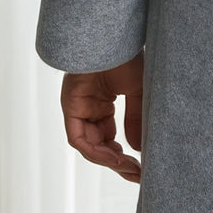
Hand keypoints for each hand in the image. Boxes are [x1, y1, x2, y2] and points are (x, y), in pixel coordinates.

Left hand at [60, 51, 143, 181]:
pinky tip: (114, 157)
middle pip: (99, 146)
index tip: (142, 168)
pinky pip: (78, 138)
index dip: (123, 156)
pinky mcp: (70, 106)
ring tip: (129, 168)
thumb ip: (135, 119)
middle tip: (137, 175)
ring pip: (89, 145)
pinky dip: (95, 150)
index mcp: (101, 103)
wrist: (113, 37)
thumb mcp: (138, 91)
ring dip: (108, 160)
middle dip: (117, 163)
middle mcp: (87, 108)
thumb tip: (137, 149)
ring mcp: (77, 108)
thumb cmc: (126, 55)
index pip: (109, 138)